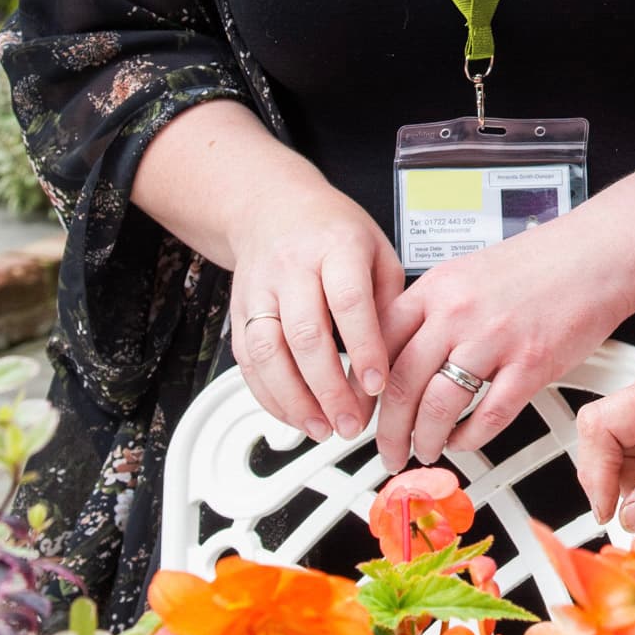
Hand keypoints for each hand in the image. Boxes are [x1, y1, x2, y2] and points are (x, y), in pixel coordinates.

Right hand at [203, 167, 402, 441]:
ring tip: (321, 428)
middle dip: (328, 388)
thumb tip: (395, 361)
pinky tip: (293, 416)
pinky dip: (268, 395)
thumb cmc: (333, 231)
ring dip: (293, 400)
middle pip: (305, 334)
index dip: (364, 348)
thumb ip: (387, 302)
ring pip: (266, 352)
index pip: (349, 302)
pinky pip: (246, 360)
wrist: (273, 206)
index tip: (378, 385)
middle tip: (351, 423)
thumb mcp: (377, 250)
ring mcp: (259, 289)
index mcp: (336, 246)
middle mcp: (292, 267)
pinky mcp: (238, 311)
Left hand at [376, 207, 634, 469]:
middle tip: (386, 448)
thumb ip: (433, 310)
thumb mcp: (468, 273)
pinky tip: (464, 440)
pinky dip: (470, 437)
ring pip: (439, 405)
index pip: (379, 344)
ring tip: (424, 450)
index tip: (361, 409)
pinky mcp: (531, 364)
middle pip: (401, 383)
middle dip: (388, 429)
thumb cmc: (539, 265)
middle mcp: (459, 312)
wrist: (596, 254)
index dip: (363, 387)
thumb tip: (399, 354)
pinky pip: (489, 415)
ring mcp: (495, 339)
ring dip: (425, 439)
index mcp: (437, 288)